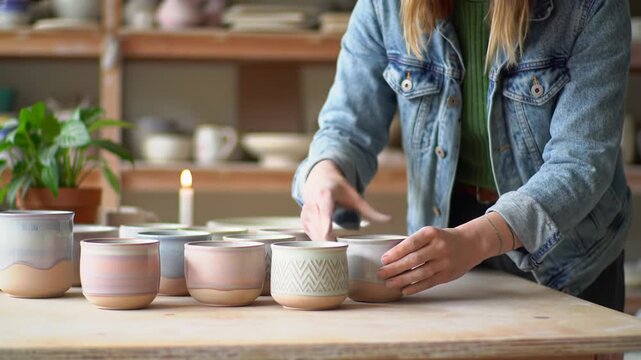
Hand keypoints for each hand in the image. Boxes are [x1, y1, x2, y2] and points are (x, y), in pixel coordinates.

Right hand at [301, 160, 389, 240]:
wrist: (320, 179)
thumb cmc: (339, 189)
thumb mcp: (355, 197)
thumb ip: (370, 211)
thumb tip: (389, 220)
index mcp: (326, 196)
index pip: (325, 214)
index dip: (327, 228)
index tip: (332, 240)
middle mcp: (313, 204)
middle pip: (320, 229)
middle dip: (329, 241)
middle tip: (341, 250)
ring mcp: (305, 212)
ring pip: (314, 234)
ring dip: (324, 243)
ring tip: (336, 248)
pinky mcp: (303, 220)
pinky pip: (311, 235)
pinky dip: (319, 240)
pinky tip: (328, 243)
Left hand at [377, 224, 493, 294]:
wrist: (470, 244)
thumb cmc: (443, 239)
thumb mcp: (430, 234)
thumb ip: (414, 244)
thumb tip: (390, 258)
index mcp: (431, 233)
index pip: (411, 243)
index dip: (396, 252)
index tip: (383, 259)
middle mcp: (439, 247)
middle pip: (413, 260)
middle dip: (395, 268)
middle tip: (381, 273)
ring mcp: (444, 262)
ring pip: (420, 274)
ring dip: (402, 280)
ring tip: (389, 283)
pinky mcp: (447, 275)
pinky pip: (428, 283)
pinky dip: (415, 287)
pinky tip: (403, 290)